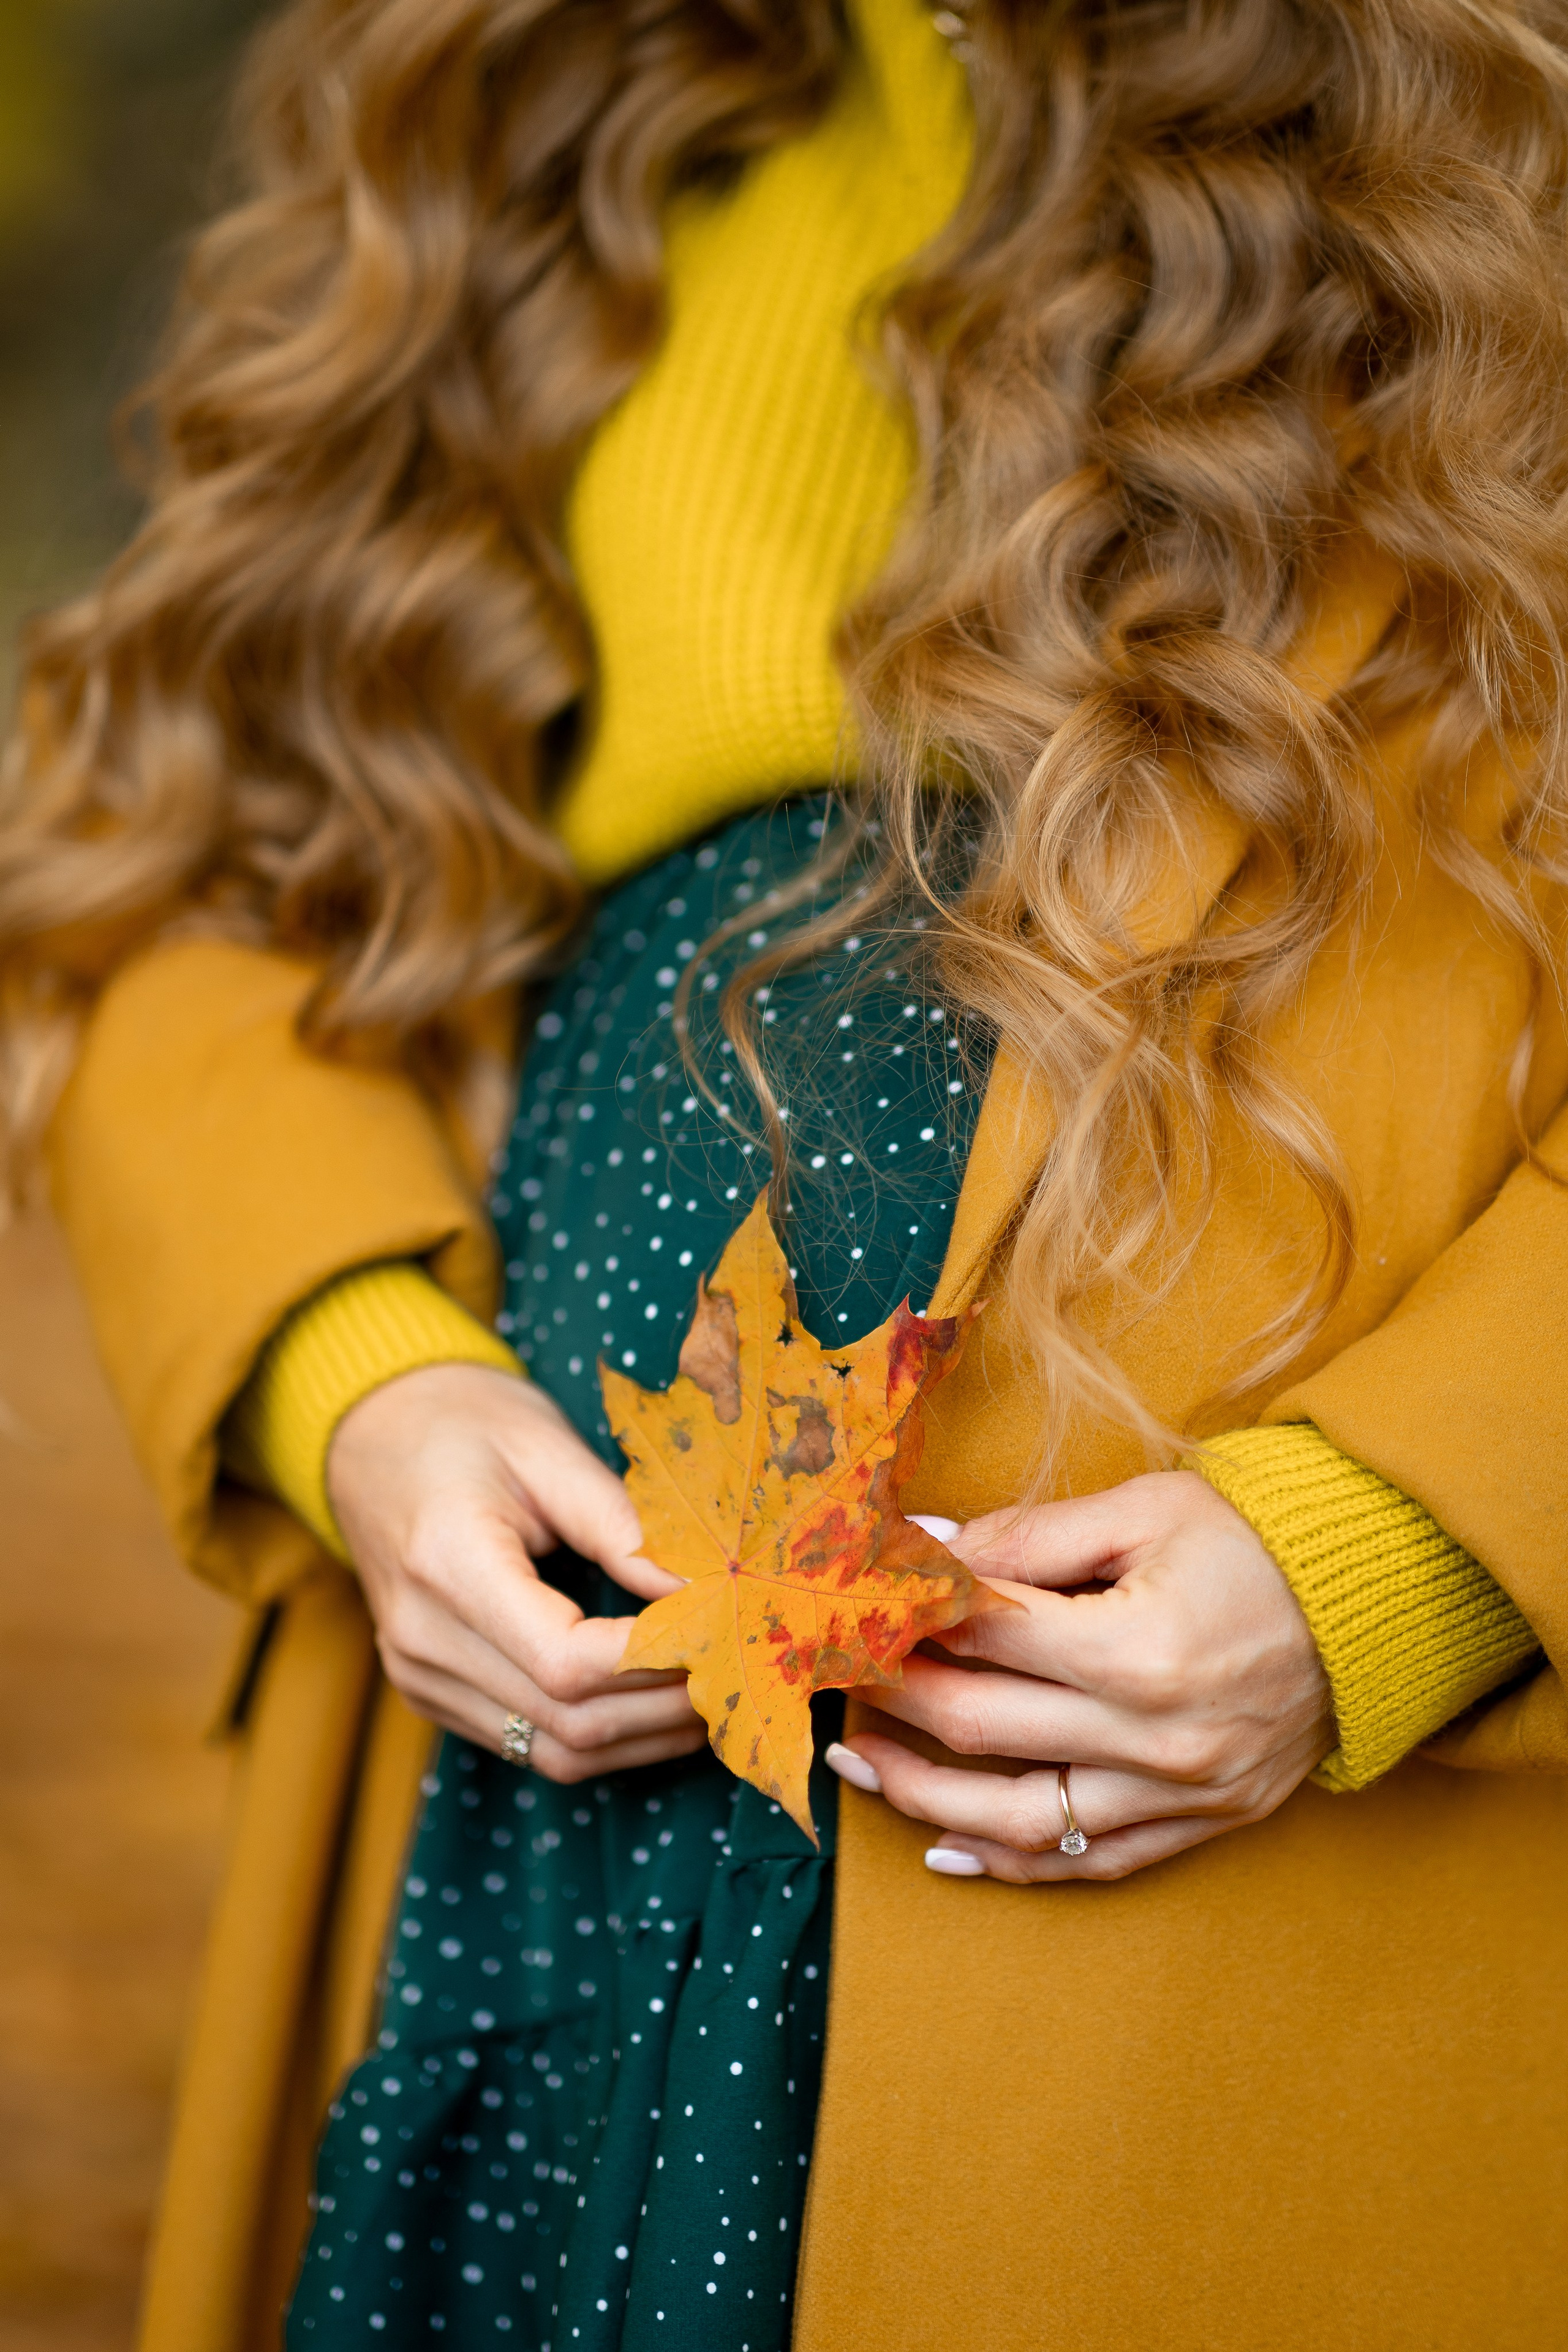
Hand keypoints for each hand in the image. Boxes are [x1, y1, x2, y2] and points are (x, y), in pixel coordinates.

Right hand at [327, 1363, 705, 1782]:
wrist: (375, 1434)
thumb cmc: (467, 1425)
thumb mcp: (548, 1448)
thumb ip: (624, 1524)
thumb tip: (705, 1589)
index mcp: (445, 1563)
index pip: (565, 1660)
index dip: (654, 1660)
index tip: (720, 1629)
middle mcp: (421, 1637)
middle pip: (567, 1720)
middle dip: (664, 1708)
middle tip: (735, 1670)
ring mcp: (418, 1676)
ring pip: (552, 1752)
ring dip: (641, 1737)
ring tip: (708, 1696)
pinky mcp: (428, 1693)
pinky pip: (528, 1745)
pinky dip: (601, 1736)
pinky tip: (652, 1703)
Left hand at [827, 1471, 1332, 1881]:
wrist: (1370, 1606)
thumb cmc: (1251, 1544)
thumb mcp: (1144, 1510)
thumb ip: (1029, 1533)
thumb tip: (923, 1543)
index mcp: (1138, 1647)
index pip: (986, 1635)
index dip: (911, 1617)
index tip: (859, 1605)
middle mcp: (1156, 1736)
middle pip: (984, 1728)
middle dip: (896, 1700)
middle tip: (839, 1674)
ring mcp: (1180, 1793)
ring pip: (1023, 1820)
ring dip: (925, 1796)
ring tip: (860, 1766)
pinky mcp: (1201, 1823)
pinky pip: (1090, 1863)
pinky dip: (1012, 1862)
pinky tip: (946, 1847)